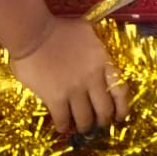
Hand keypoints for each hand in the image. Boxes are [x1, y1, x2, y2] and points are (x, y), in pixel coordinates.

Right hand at [10, 17, 128, 135]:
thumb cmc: (59, 28)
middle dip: (102, 121)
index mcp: (102, 61)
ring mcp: (75, 90)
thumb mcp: (86, 32)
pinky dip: (63, 127)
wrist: (34, 32)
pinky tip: (61, 125)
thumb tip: (100, 56)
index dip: (122, 108)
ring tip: (80, 126)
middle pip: (104, 111)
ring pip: (85, 120)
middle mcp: (92, 78)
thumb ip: (96, 47)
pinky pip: (63, 121)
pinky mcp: (56, 98)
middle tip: (97, 123)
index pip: (120, 90)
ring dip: (84, 126)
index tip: (118, 116)